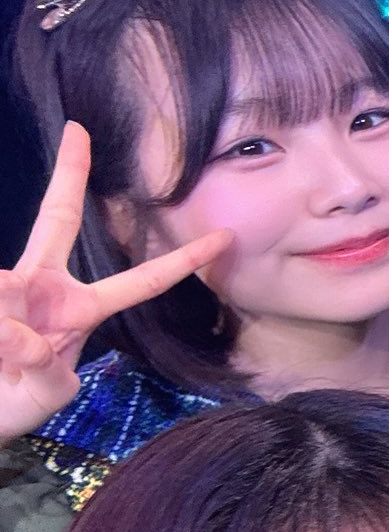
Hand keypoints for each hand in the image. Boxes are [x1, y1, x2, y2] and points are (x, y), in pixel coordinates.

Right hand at [0, 122, 229, 441]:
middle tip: (77, 130)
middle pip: (55, 221)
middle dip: (69, 175)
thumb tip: (26, 336)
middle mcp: (44, 289)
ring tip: (6, 363)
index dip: (181, 260)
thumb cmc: (13, 400)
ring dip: (9, 342)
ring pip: (6, 294)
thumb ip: (46, 370)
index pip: (140, 280)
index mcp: (80, 309)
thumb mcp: (48, 391)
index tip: (223, 237)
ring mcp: (6, 292)